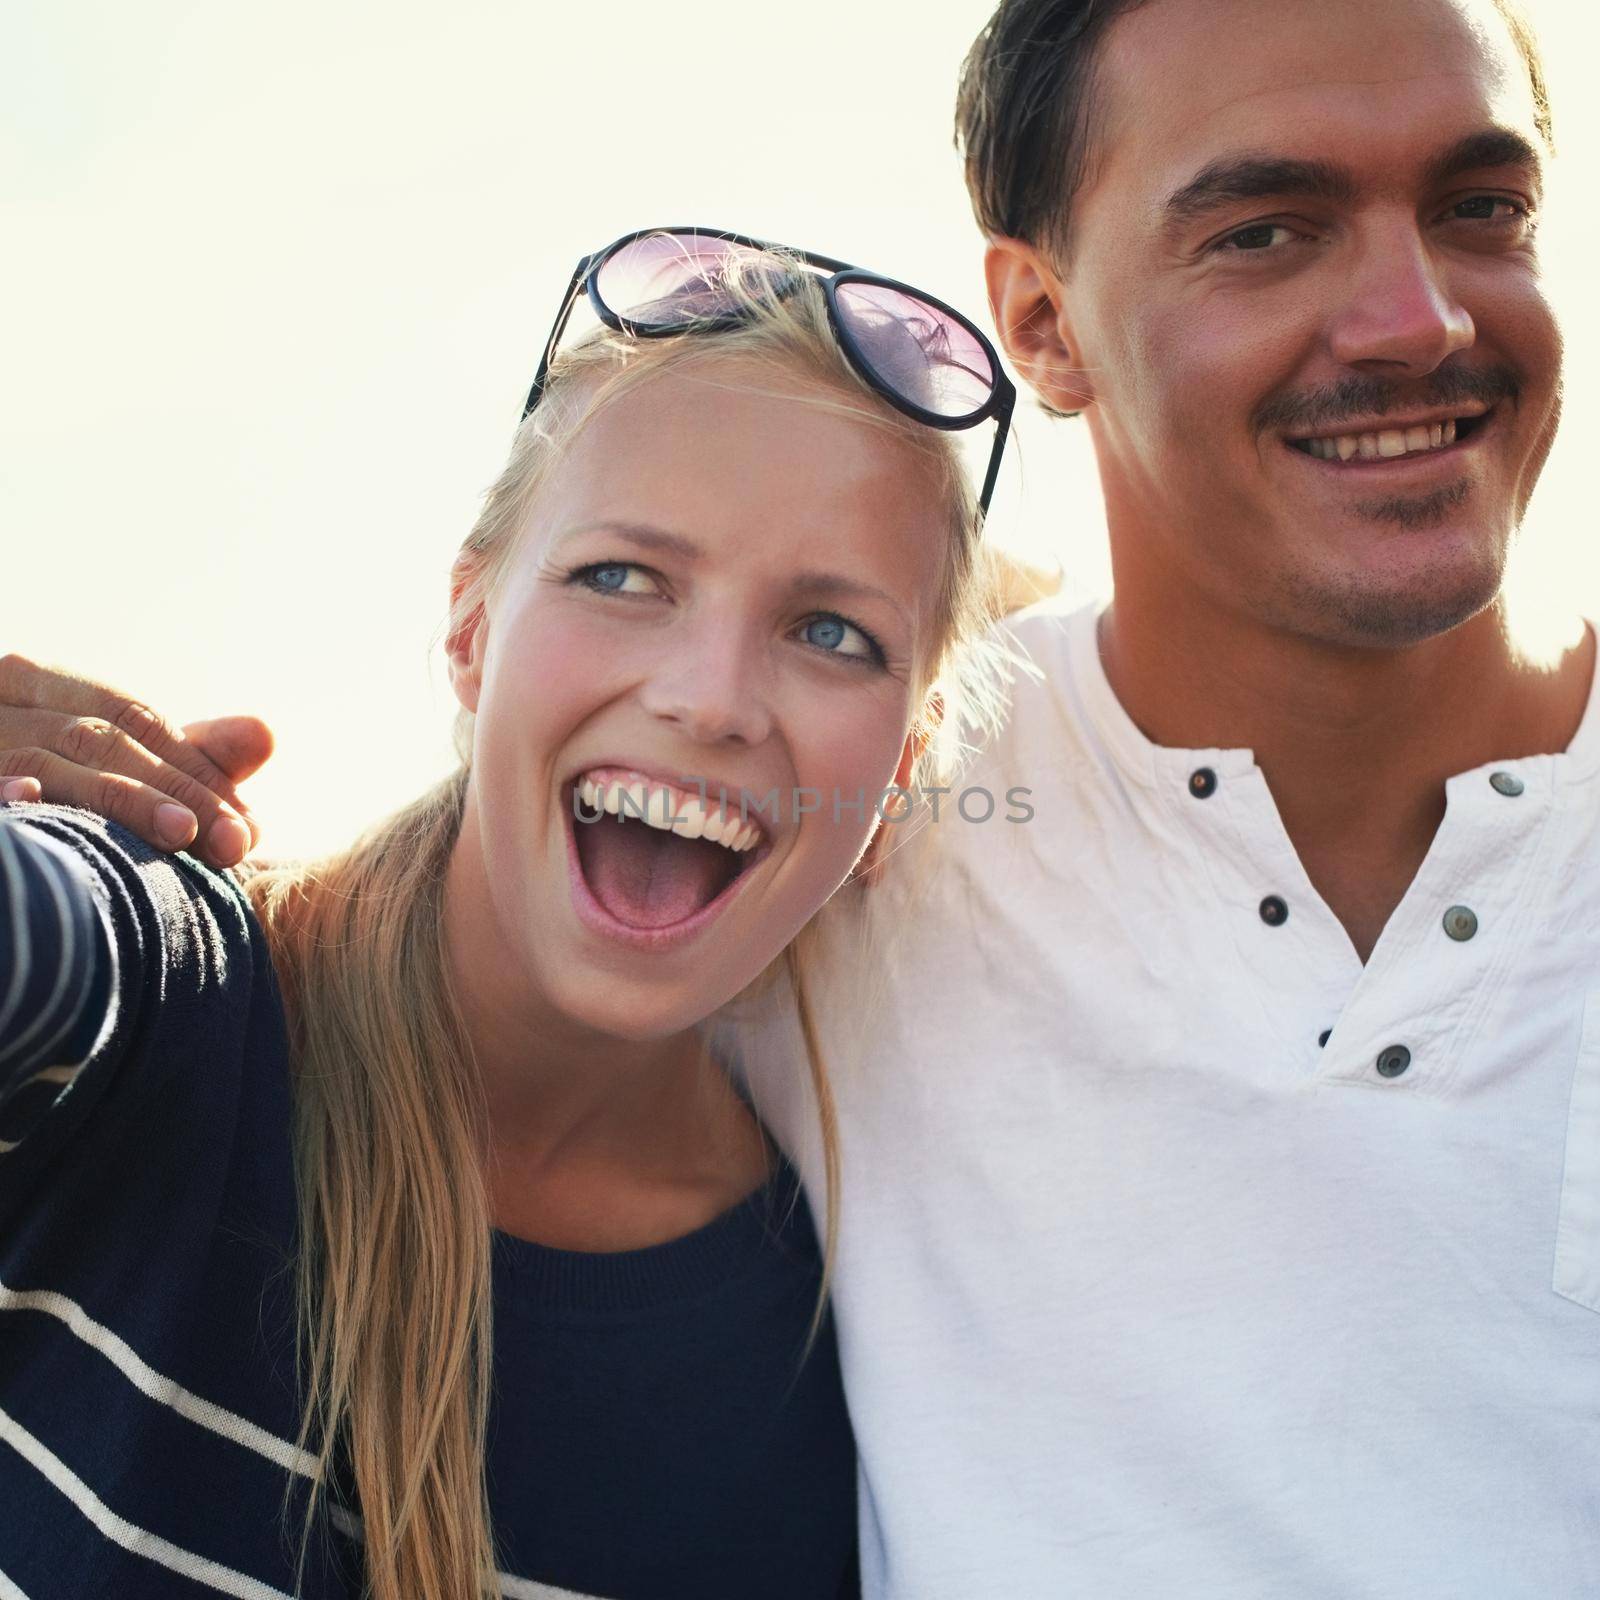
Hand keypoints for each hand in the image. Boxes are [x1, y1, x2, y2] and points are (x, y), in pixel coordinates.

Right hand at [0, 653, 273, 868]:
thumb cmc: (38, 775)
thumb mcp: (107, 760)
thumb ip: (182, 754)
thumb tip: (267, 733)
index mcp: (33, 681)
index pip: (134, 720)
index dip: (197, 769)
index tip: (252, 825)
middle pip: (98, 739)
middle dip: (174, 790)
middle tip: (237, 843)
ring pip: (43, 760)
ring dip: (115, 798)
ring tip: (180, 832)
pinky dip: (8, 796)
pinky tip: (31, 798)